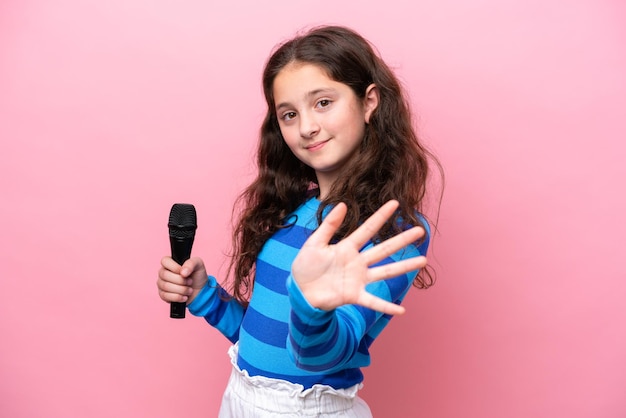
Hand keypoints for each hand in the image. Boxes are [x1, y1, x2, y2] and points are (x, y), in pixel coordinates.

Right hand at [157, 256, 207, 304]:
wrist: (200, 291)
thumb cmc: (197, 276)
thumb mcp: (198, 265)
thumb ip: (191, 264)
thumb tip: (182, 272)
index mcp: (170, 263)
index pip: (164, 261)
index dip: (175, 267)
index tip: (185, 273)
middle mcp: (163, 272)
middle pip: (165, 275)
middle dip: (181, 280)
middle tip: (190, 282)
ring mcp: (161, 284)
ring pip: (166, 286)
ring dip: (182, 290)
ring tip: (189, 290)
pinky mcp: (163, 295)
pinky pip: (166, 296)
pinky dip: (178, 297)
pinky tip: (185, 297)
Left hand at [291, 200, 426, 314]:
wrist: (299, 291)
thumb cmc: (305, 266)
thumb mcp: (314, 243)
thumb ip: (329, 226)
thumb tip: (342, 204)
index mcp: (347, 247)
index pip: (367, 229)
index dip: (381, 216)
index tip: (394, 203)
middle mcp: (357, 262)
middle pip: (384, 249)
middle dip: (402, 240)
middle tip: (421, 231)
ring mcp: (358, 279)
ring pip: (386, 271)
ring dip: (404, 267)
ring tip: (423, 261)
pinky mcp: (354, 296)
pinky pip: (373, 301)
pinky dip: (386, 306)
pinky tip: (402, 310)